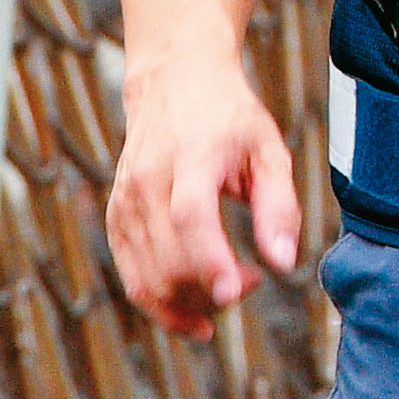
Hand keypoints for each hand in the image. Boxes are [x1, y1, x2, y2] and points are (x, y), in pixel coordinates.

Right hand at [106, 66, 302, 332]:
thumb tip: (283, 263)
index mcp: (188, 158)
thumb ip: (279, 206)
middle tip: (253, 280)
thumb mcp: (270, 150)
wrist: (174, 83)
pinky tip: (195, 315)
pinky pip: (132, 278)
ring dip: (192, 303)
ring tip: (231, 288)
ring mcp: (124, 203)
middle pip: (168, 258)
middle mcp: (146, 182)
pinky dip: (162, 305)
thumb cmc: (230, 119)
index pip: (189, 217)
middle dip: (213, 289)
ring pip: (147, 278)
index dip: (208, 260)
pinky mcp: (116, 219)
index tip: (232, 294)